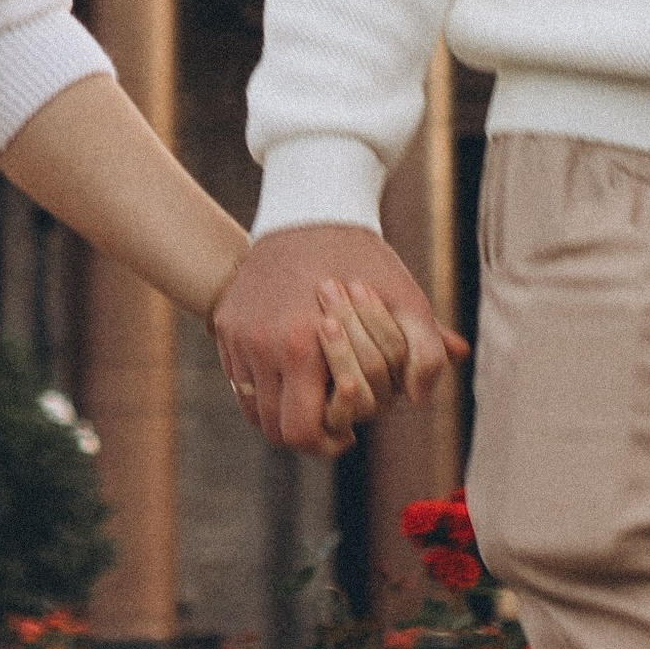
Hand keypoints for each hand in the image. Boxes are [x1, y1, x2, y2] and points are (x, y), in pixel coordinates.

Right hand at [215, 225, 466, 456]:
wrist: (307, 206)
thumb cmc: (360, 257)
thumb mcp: (403, 296)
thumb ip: (423, 349)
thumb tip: (421, 398)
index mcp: (300, 343)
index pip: (304, 431)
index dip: (329, 442)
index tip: (349, 434)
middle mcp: (261, 344)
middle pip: (276, 429)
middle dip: (308, 434)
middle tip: (334, 426)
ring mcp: (238, 336)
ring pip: (255, 409)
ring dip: (284, 413)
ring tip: (316, 402)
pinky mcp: (226, 326)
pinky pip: (240, 380)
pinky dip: (264, 389)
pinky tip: (293, 376)